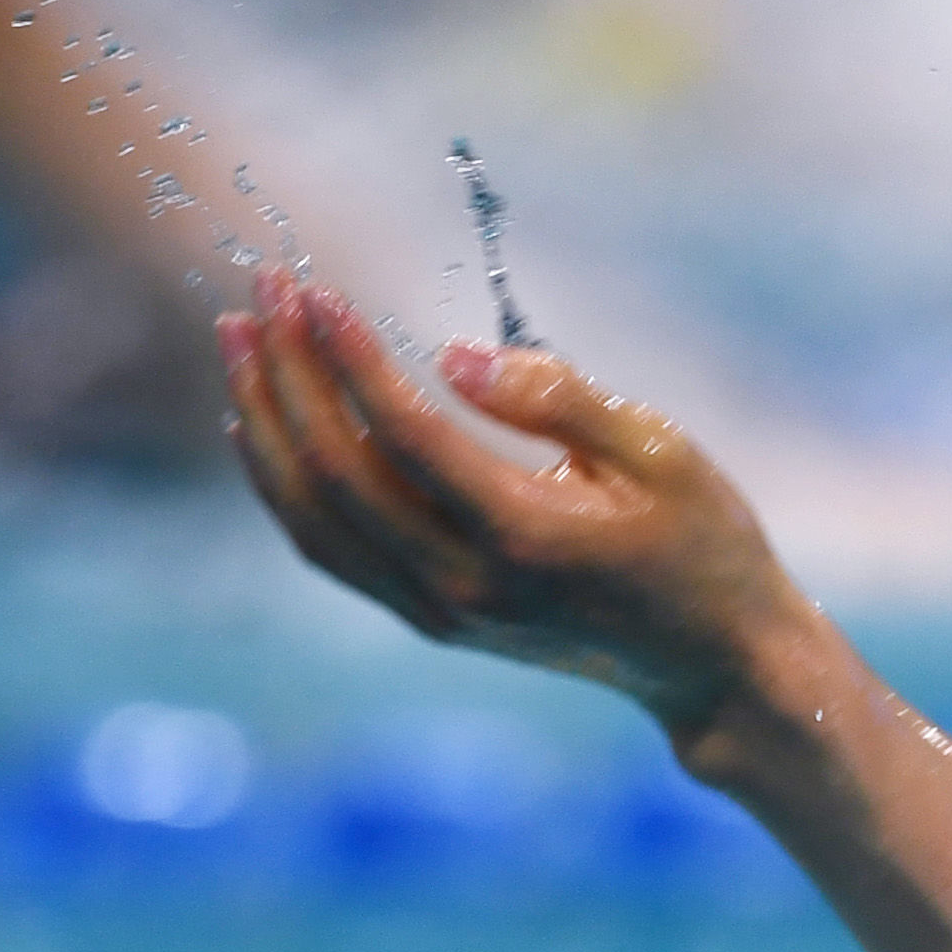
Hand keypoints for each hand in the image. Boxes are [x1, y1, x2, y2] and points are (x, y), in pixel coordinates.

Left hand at [219, 268, 807, 735]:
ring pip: (315, 518)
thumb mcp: (661, 452)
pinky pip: (330, 551)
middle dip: (289, 373)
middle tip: (264, 289)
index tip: (315, 290)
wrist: (710, 662)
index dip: (349, 356)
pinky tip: (258, 428)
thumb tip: (450, 357)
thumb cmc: (701, 541)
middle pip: (337, 472)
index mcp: (525, 535)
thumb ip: (559, 396)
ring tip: (241, 339)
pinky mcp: (434, 620)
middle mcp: (467, 583)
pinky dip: (282, 488)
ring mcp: (443, 611)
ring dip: (266, 424)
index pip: (403, 434)